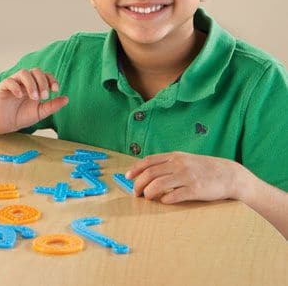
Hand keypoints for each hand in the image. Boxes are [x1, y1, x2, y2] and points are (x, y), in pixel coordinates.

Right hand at [0, 68, 68, 133]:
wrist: (5, 125)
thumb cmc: (21, 116)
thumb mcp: (40, 112)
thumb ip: (52, 106)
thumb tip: (66, 99)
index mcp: (35, 85)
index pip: (45, 75)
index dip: (51, 79)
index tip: (55, 90)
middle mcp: (24, 81)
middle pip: (35, 71)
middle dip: (42, 82)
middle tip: (44, 96)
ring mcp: (13, 82)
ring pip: (23, 73)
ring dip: (31, 84)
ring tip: (34, 97)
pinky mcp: (2, 87)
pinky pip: (9, 81)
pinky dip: (16, 87)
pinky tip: (20, 96)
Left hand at [125, 151, 244, 203]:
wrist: (229, 174)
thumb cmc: (204, 168)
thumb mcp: (185, 160)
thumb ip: (168, 164)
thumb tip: (148, 173)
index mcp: (174, 156)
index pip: (149, 161)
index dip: (135, 169)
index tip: (127, 176)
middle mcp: (178, 164)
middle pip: (150, 173)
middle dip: (139, 184)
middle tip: (136, 193)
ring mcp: (187, 177)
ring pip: (159, 185)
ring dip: (149, 193)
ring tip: (147, 198)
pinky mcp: (195, 190)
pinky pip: (174, 196)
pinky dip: (165, 199)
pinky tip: (163, 201)